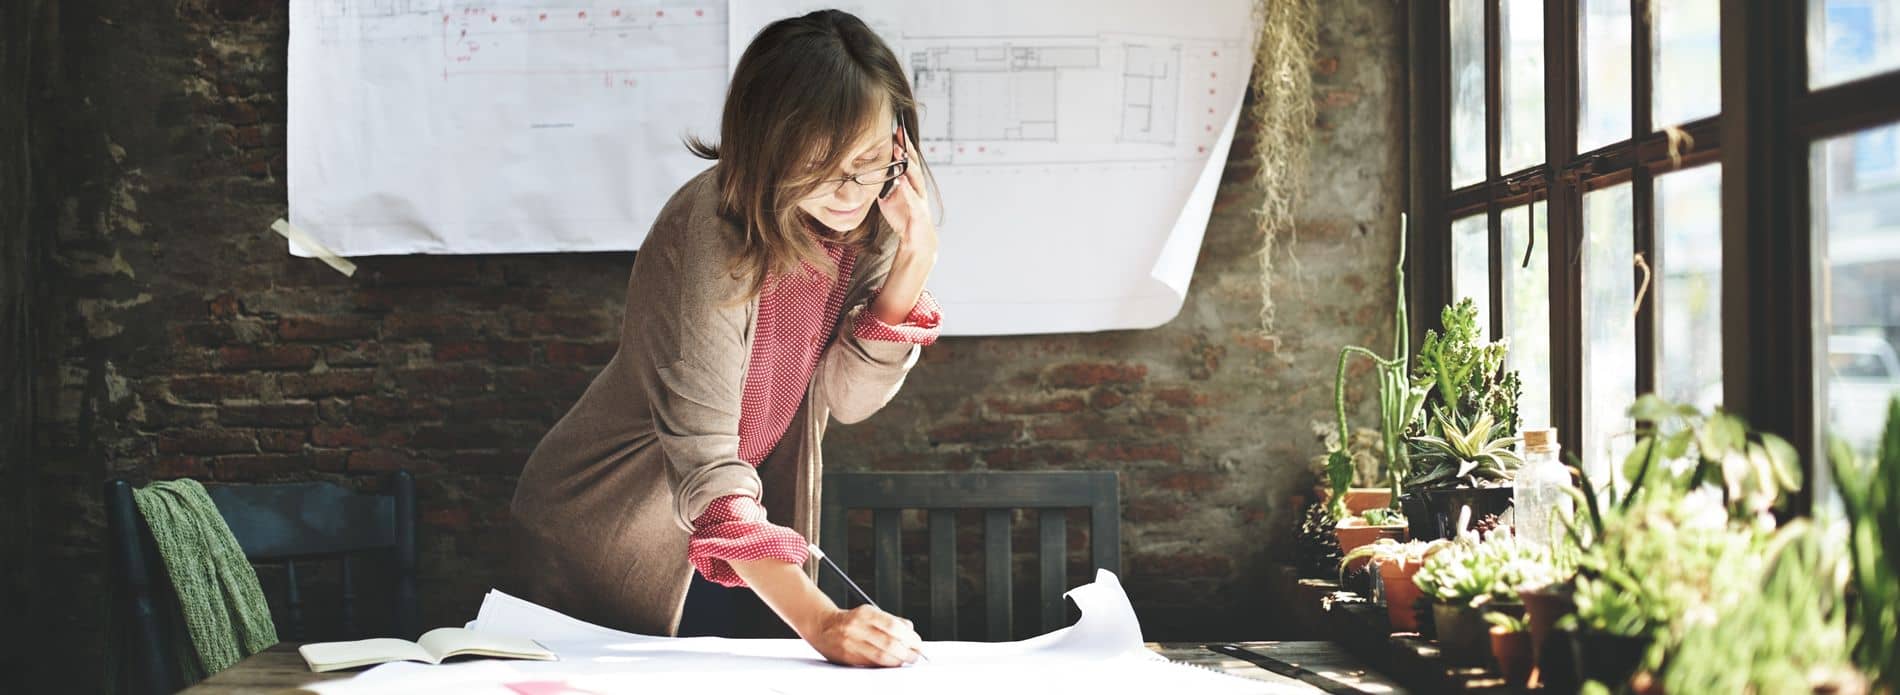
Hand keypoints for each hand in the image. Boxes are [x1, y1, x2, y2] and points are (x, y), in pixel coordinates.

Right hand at [803, 605, 922, 667]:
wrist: (823, 626)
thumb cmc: (852, 620)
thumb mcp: (871, 613)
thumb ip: (892, 620)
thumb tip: (911, 632)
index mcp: (866, 614)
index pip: (893, 626)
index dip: (909, 637)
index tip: (917, 643)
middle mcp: (857, 628)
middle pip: (889, 644)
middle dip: (907, 652)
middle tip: (915, 655)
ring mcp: (851, 644)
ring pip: (881, 657)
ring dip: (898, 661)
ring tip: (906, 660)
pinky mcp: (847, 657)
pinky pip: (871, 664)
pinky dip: (885, 665)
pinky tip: (892, 663)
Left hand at [875, 125, 938, 260]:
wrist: (915, 240)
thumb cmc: (903, 217)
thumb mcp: (887, 197)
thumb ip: (881, 184)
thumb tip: (867, 172)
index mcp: (910, 183)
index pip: (907, 160)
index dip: (902, 145)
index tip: (895, 129)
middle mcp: (917, 187)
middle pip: (913, 163)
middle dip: (906, 147)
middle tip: (899, 132)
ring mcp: (920, 198)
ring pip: (915, 177)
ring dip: (907, 163)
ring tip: (899, 150)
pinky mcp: (919, 212)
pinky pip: (914, 198)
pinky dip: (908, 189)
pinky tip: (902, 179)